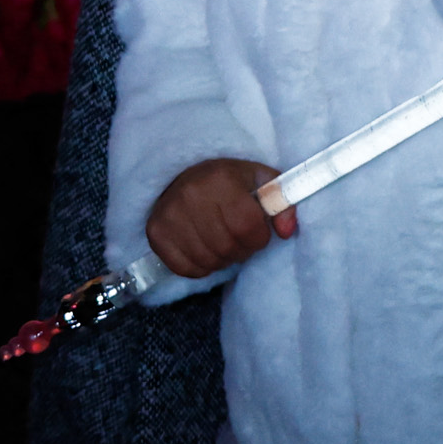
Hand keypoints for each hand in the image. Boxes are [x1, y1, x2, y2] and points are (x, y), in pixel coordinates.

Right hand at [144, 156, 293, 279]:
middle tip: (242, 241)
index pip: (246, 225)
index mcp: (220, 178)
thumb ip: (281, 202)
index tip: (259, 233)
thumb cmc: (228, 180)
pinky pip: (185, 268)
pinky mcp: (155, 232)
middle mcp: (190, 195)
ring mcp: (169, 215)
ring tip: (225, 244)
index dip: (259, 238)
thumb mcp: (260, 180)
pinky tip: (206, 250)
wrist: (184, 174)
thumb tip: (287, 231)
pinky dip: (201, 267)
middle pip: (227, 246)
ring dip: (223, 260)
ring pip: (207, 260)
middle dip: (242, 251)